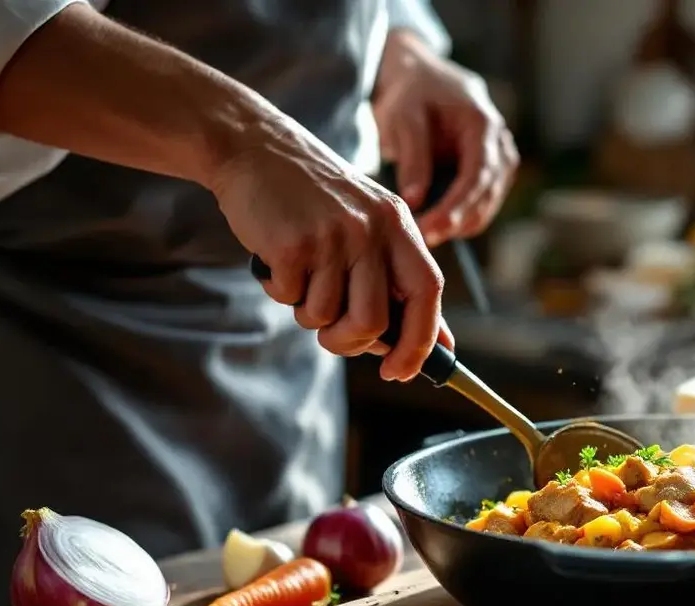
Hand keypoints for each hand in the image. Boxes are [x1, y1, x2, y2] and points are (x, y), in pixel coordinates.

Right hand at [209, 114, 453, 380]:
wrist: (254, 146)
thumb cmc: (314, 198)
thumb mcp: (369, 223)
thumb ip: (399, 278)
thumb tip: (440, 342)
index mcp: (399, 225)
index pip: (427, 293)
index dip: (420, 340)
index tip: (401, 371)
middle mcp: (372, 229)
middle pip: (373, 321)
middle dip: (350, 342)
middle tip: (332, 335)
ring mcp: (332, 235)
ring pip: (327, 317)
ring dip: (309, 314)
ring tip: (301, 278)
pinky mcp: (292, 243)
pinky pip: (289, 299)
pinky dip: (280, 292)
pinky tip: (277, 260)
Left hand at [373, 30, 518, 246]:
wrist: (422, 79)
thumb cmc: (410, 95)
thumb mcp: (403, 118)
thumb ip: (412, 159)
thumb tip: (415, 202)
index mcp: (482, 125)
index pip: (477, 177)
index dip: (456, 208)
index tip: (432, 230)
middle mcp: (500, 145)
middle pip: (487, 196)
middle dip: (457, 222)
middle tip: (421, 240)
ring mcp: (500, 160)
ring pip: (488, 205)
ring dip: (460, 224)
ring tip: (424, 232)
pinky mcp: (492, 173)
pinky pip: (482, 203)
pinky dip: (462, 217)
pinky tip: (435, 223)